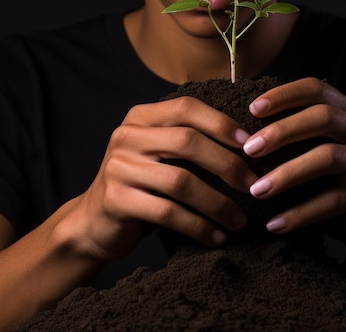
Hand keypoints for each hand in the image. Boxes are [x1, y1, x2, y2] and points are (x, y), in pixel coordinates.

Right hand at [70, 97, 256, 260]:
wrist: (93, 221)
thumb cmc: (141, 184)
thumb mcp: (158, 151)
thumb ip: (187, 139)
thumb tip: (248, 142)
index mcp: (140, 117)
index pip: (186, 108)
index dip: (220, 123)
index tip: (250, 144)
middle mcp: (127, 136)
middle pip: (187, 142)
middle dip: (226, 164)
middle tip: (252, 185)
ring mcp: (119, 168)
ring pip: (181, 181)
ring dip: (217, 203)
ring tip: (239, 219)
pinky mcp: (117, 200)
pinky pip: (168, 212)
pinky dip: (198, 226)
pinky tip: (216, 236)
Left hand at [244, 77, 345, 256]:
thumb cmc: (332, 180)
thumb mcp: (315, 149)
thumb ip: (293, 133)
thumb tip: (238, 125)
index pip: (316, 89)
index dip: (284, 95)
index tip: (252, 109)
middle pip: (324, 117)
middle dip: (282, 131)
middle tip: (248, 150)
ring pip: (328, 157)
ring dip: (287, 174)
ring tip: (256, 191)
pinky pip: (332, 202)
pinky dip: (300, 213)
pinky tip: (274, 224)